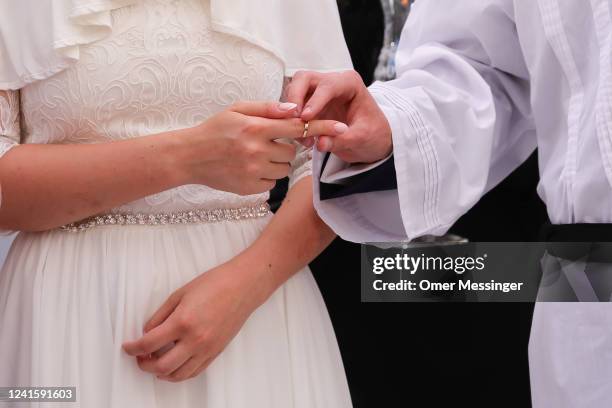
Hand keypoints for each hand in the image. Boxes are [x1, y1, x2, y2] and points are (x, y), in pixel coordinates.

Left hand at [122, 259, 271, 381]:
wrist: (243, 286)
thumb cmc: (215, 284)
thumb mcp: (180, 294)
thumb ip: (161, 315)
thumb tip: (147, 331)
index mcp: (182, 322)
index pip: (148, 344)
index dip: (133, 348)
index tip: (127, 347)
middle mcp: (195, 339)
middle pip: (161, 366)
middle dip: (144, 365)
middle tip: (139, 357)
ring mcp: (207, 348)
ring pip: (178, 374)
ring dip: (161, 373)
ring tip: (155, 363)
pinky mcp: (216, 352)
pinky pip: (194, 372)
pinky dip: (179, 373)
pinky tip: (174, 366)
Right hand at [176, 101, 348, 194]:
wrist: (190, 157)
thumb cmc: (214, 130)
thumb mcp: (236, 110)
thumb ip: (267, 108)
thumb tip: (294, 109)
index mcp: (256, 128)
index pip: (297, 127)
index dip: (320, 127)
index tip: (341, 128)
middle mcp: (257, 151)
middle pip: (292, 151)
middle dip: (285, 147)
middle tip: (266, 142)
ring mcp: (253, 172)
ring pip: (284, 169)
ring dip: (277, 162)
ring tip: (255, 155)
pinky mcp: (250, 188)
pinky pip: (271, 183)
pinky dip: (266, 176)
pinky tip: (249, 168)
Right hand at [286, 70, 392, 163]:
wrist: (371, 140)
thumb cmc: (373, 134)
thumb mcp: (363, 138)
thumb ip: (343, 140)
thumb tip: (321, 143)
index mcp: (349, 83)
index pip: (327, 85)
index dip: (314, 101)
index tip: (305, 117)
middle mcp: (331, 83)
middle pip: (303, 79)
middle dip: (295, 97)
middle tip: (294, 119)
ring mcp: (318, 93)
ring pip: (294, 91)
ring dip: (291, 112)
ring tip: (301, 136)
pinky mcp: (309, 105)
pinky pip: (294, 109)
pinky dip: (292, 121)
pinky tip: (302, 138)